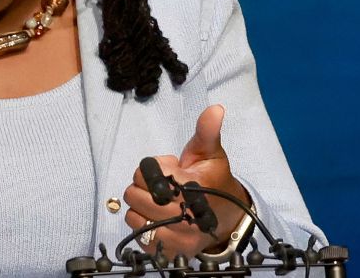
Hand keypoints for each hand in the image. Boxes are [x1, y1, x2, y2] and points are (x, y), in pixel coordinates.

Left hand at [122, 104, 248, 258]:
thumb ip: (206, 132)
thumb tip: (215, 109)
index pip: (144, 172)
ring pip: (132, 215)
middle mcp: (183, 216)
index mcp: (190, 187)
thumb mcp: (211, 154)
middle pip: (134, 194)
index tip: (172, 169)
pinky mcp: (167, 251)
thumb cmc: (213, 182)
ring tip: (161, 203)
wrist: (226, 218)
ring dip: (142, 207)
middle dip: (145, 186)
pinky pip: (138, 234)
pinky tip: (159, 219)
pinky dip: (144, 226)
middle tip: (164, 187)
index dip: (154, 168)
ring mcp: (175, 237)